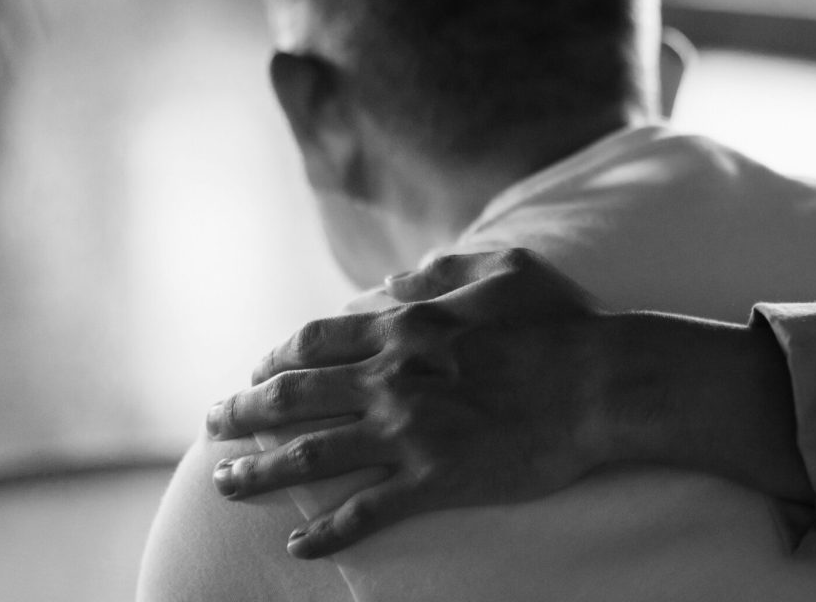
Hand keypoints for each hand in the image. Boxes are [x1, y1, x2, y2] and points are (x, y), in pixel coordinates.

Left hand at [205, 248, 613, 557]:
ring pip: (311, 455)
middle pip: (293, 397)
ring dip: (259, 471)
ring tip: (225, 484)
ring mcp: (410, 433)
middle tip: (213, 426)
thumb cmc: (564, 323)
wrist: (603, 383)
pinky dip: (326, 532)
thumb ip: (444, 270)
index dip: (276, 358)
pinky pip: (365, 512)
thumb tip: (394, 280)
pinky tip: (298, 546)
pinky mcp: (435, 480)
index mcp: (406, 328)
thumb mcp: (506, 269)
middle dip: (243, 412)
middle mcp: (392, 379)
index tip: (257, 371)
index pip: (316, 342)